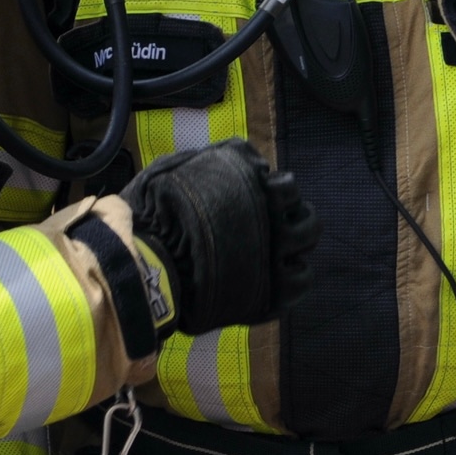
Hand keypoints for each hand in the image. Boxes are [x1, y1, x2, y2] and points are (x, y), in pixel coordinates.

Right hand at [124, 139, 317, 333]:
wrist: (148, 269)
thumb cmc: (153, 217)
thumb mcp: (175, 167)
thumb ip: (215, 159)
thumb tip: (251, 164)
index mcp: (254, 189)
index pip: (287, 186)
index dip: (273, 191)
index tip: (258, 198)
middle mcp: (274, 221)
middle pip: (304, 213)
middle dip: (292, 214)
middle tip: (272, 223)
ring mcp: (276, 258)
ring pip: (307, 242)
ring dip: (295, 242)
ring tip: (274, 247)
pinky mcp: (273, 294)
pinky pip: (302, 280)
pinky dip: (292, 275)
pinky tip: (273, 273)